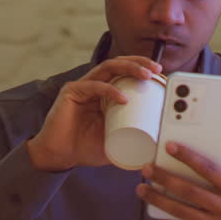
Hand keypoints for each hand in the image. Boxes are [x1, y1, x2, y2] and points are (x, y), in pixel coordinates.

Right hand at [26, 56, 161, 172]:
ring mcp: (82, 87)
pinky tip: (123, 98)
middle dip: (140, 62)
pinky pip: (94, 86)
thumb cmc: (84, 148)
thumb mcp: (115, 142)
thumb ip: (131, 139)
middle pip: (119, 64)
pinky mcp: (71, 92)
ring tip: (146, 75)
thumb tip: (157, 146)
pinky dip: (110, 90)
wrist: (58, 156)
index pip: (125, 73)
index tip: (162, 75)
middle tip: (157, 69)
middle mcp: (94, 85)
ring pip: (108, 67)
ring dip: (129, 68)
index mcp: (105, 93)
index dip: (143, 69)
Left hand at [137, 134, 220, 219]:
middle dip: (165, 178)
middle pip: (190, 191)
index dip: (189, 157)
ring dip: (158, 199)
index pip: (210, 170)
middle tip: (147, 168)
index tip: (169, 146)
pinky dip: (166, 214)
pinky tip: (154, 205)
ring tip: (142, 188)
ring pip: (181, 211)